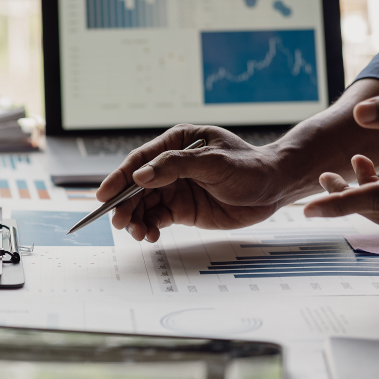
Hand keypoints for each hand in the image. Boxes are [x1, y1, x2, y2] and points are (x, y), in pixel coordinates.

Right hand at [95, 124, 284, 241]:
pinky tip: (151, 235)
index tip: (104, 195)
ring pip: (143, 205)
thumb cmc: (249, 167)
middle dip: (125, 205)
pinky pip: (157, 218)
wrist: (275, 189)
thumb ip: (175, 166)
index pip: (140, 160)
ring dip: (136, 219)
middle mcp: (171, 165)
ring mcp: (175, 188)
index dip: (119, 178)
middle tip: (119, 222)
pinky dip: (150, 227)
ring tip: (139, 233)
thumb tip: (140, 176)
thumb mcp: (213, 162)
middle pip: (136, 186)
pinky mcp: (182, 209)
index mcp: (176, 143)